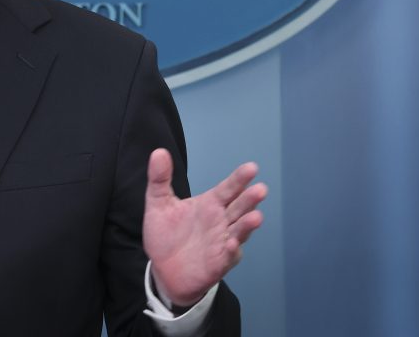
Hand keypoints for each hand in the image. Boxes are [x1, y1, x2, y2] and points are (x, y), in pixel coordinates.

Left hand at [143, 148, 265, 307]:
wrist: (163, 268)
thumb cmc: (166, 233)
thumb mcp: (158, 203)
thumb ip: (159, 179)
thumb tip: (159, 151)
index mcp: (210, 204)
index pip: (228, 189)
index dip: (239, 179)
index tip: (252, 167)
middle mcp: (221, 221)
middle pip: (239, 208)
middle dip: (250, 200)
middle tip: (261, 189)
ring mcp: (222, 242)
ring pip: (239, 231)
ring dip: (247, 225)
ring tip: (256, 217)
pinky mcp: (218, 263)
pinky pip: (228, 256)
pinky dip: (231, 250)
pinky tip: (232, 244)